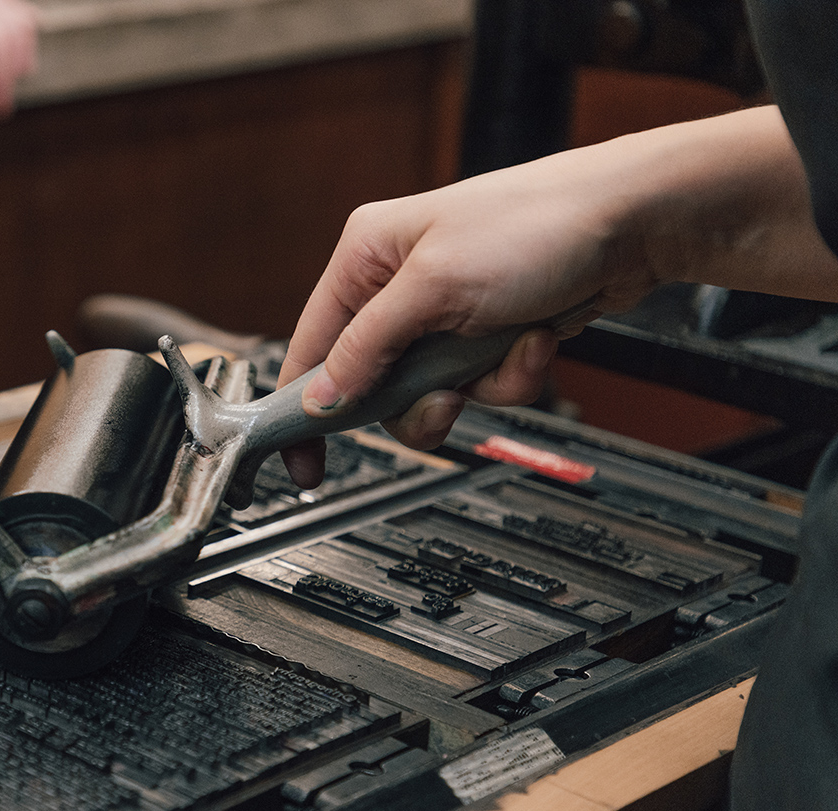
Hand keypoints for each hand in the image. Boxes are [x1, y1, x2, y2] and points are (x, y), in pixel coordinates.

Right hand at [277, 105, 837, 485]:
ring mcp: (446, 312)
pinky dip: (511, 372)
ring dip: (476, 385)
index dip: (302, 407)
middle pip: (373, 383)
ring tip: (509, 349)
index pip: (312, 346)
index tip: (299, 461)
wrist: (639, 221)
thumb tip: (319, 397)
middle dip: (418, 398)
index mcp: (367, 257)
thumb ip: (367, 347)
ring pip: (431, 393)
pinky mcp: (488, 333)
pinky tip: (537, 337)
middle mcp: (399, 285)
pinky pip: (479, 384)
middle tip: (444, 397)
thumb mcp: (435, 287)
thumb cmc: (539, 223)